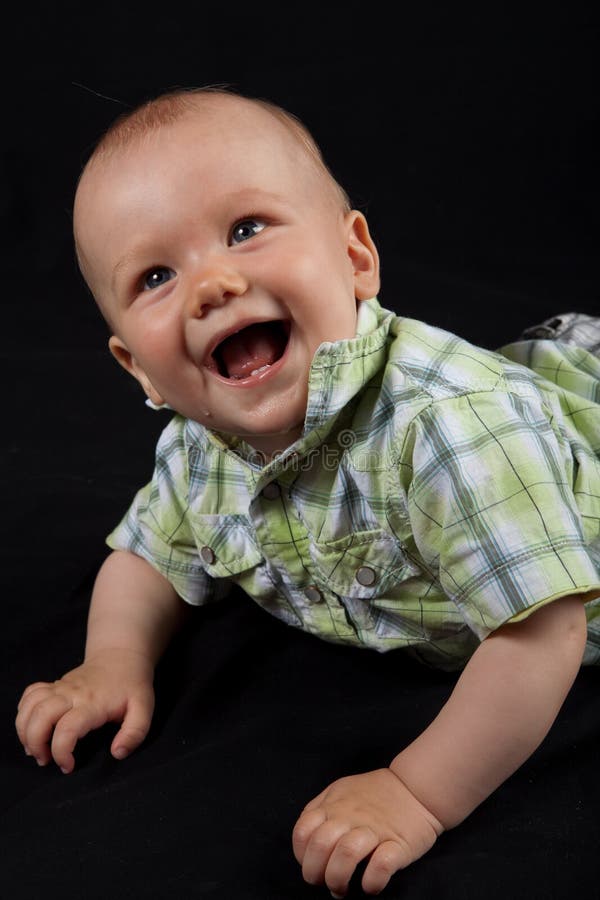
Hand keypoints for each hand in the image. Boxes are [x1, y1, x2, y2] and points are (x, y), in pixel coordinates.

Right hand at [15, 649, 154, 773]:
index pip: (67, 728)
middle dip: (36, 744)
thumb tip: (117, 753)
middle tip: (46, 760)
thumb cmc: (132, 685)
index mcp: (93, 703)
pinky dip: (24, 712)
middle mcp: (72, 693)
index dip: (62, 752)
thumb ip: (134, 733)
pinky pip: (30, 694)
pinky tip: (33, 727)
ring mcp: (61, 687)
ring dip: (25, 731)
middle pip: (41, 716)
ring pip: (31, 705)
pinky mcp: (55, 685)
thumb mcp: (144, 709)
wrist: (122, 656)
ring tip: (35, 749)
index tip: (69, 767)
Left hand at [292, 768, 442, 896]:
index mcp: (333, 805)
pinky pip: (381, 866)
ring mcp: (374, 829)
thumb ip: (322, 810)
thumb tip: (309, 845)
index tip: (312, 866)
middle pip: (320, 845)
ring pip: (346, 854)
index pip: (302, 832)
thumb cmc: (376, 795)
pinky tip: (369, 885)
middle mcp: (350, 815)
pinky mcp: (398, 843)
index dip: (302, 856)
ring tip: (343, 889)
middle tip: (326, 882)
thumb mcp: (341, 791)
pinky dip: (371, 881)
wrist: (417, 787)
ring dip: (338, 879)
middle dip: (316, 873)